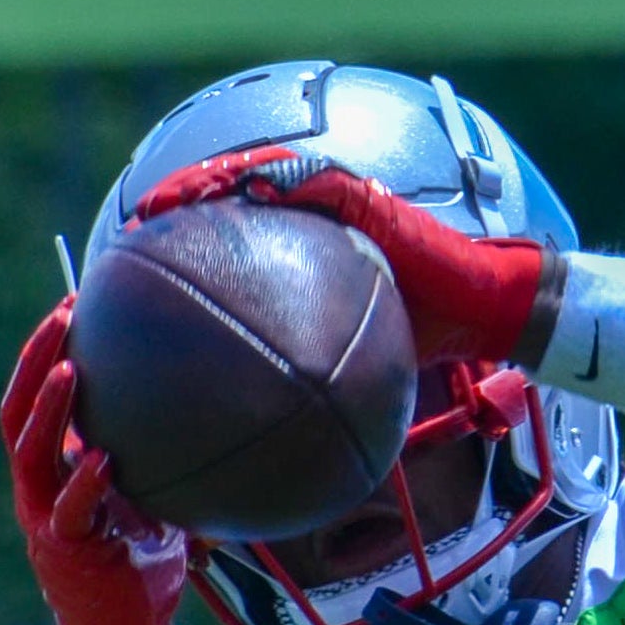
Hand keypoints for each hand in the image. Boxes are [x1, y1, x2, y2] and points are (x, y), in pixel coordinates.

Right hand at [0, 298, 187, 624]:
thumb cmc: (143, 576)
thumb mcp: (156, 511)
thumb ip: (162, 470)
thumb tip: (215, 423)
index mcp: (52, 475)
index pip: (35, 402)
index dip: (46, 355)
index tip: (72, 305)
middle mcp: (38, 490)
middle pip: (19, 411)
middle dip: (38, 358)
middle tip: (63, 313)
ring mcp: (44, 519)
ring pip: (32, 451)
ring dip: (51, 406)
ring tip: (73, 366)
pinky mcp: (66, 551)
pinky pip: (71, 509)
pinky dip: (86, 481)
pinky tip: (104, 455)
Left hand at [131, 146, 546, 364]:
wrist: (487, 313)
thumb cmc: (434, 343)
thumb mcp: (364, 371)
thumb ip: (318, 383)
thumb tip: (272, 448)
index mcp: (312, 263)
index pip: (243, 249)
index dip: (196, 255)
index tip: (146, 273)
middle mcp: (318, 227)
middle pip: (235, 206)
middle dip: (184, 211)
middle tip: (137, 231)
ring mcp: (338, 206)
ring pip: (258, 178)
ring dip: (209, 183)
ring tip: (165, 200)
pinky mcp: (362, 196)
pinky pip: (305, 177)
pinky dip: (267, 178)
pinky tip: (229, 189)